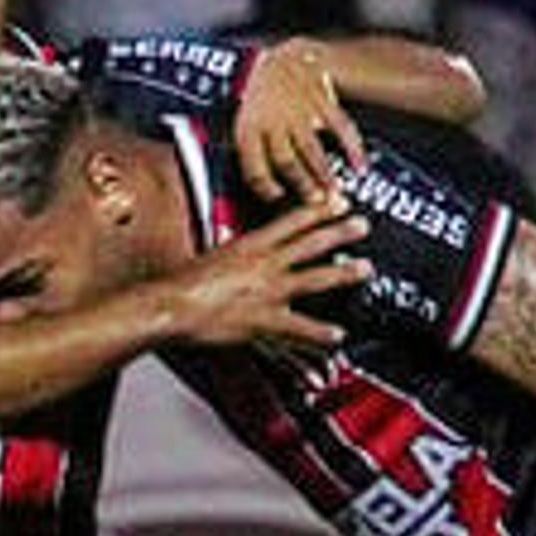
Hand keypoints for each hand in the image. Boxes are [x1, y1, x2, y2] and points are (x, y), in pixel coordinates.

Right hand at [157, 193, 366, 351]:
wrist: (171, 304)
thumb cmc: (182, 284)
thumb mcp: (211, 257)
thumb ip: (232, 254)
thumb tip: (237, 251)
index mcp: (249, 245)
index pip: (290, 220)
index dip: (317, 209)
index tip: (338, 200)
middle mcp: (264, 264)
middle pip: (310, 242)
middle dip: (340, 231)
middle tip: (363, 224)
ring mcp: (267, 291)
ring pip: (314, 278)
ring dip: (343, 273)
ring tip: (365, 270)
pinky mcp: (264, 320)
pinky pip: (299, 327)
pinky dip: (321, 332)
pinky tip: (339, 335)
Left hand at [230, 37, 366, 201]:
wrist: (283, 58)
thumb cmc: (263, 97)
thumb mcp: (245, 120)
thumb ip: (252, 150)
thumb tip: (261, 184)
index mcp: (250, 127)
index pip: (254, 166)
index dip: (265, 187)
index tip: (277, 197)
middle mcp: (274, 120)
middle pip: (287, 161)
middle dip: (302, 185)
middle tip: (315, 202)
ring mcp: (299, 111)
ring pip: (312, 150)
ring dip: (324, 175)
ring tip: (333, 193)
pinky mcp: (322, 102)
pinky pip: (340, 128)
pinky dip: (353, 149)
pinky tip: (360, 166)